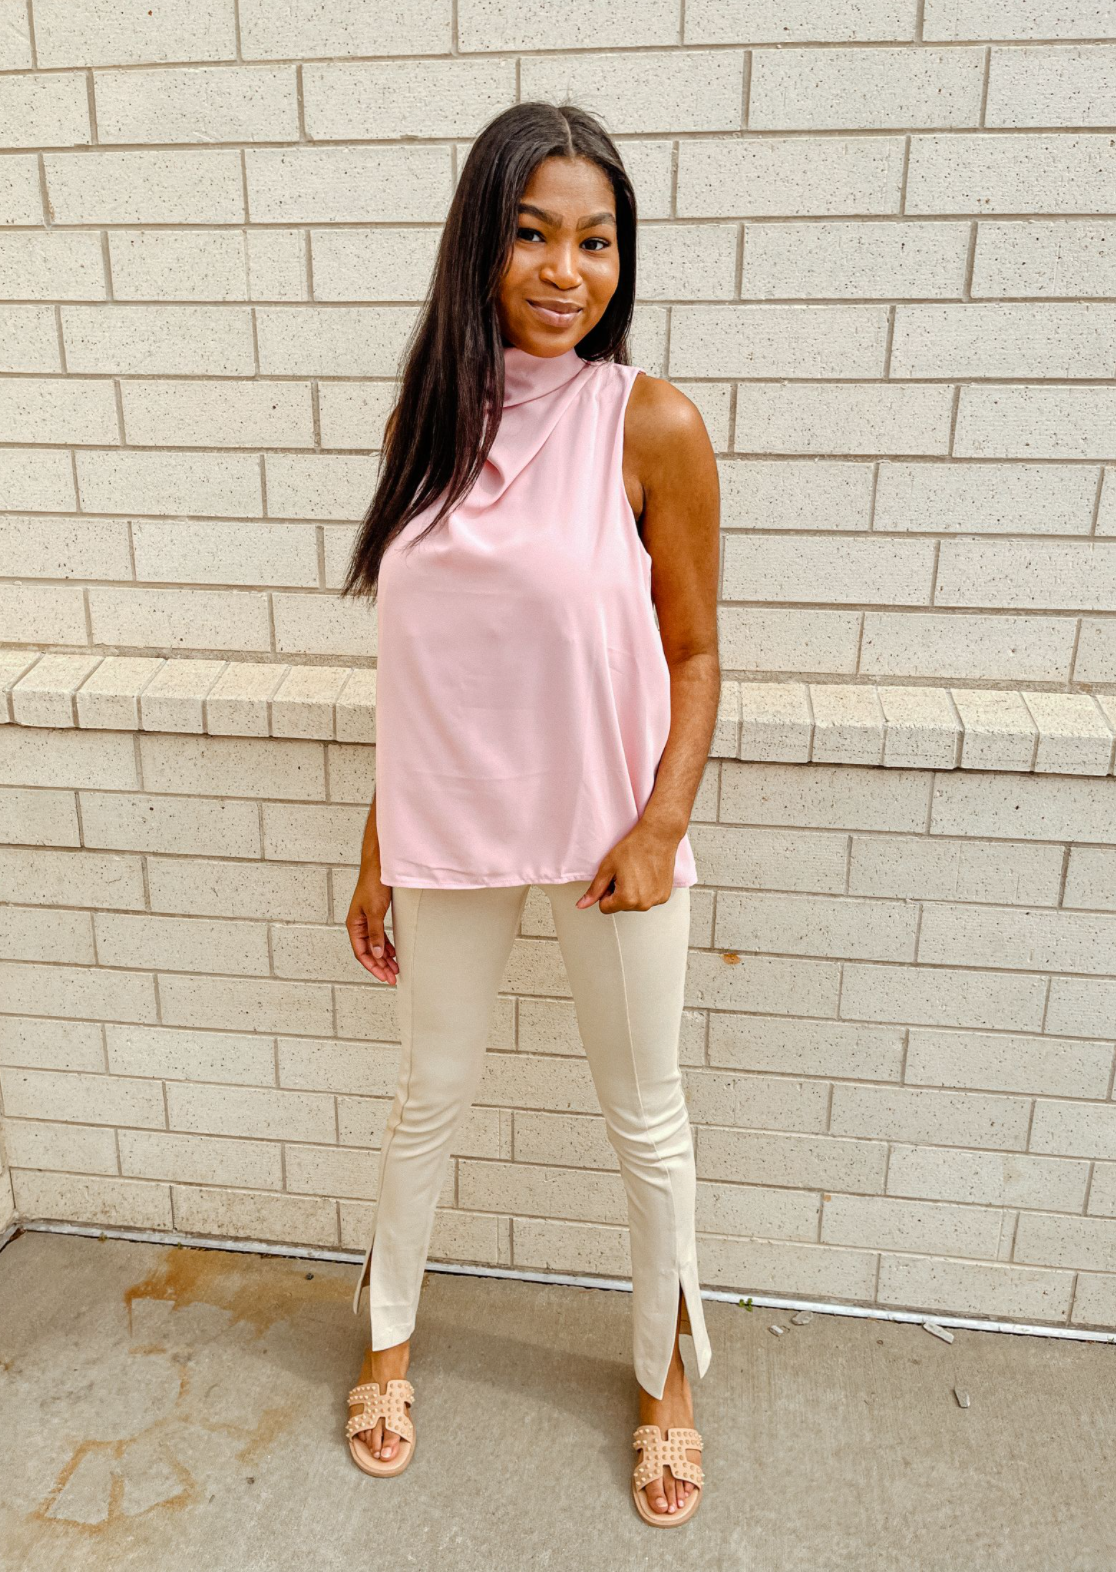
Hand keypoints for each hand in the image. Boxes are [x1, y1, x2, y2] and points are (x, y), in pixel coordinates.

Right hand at [346, 868, 399, 985]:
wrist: (379, 866)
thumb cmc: (372, 884)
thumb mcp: (375, 911)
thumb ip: (376, 933)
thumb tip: (378, 953)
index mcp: (354, 925)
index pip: (361, 953)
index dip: (373, 967)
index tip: (383, 976)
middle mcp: (359, 925)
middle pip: (369, 952)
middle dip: (380, 966)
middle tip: (392, 977)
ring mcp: (366, 921)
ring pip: (375, 946)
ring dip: (384, 958)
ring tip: (394, 969)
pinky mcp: (375, 916)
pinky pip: (379, 937)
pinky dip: (386, 946)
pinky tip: (393, 953)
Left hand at [575, 822, 678, 913]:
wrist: (657, 836)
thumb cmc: (634, 848)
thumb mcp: (607, 867)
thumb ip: (595, 889)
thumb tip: (582, 904)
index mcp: (627, 899)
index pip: (605, 908)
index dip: (605, 892)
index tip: (612, 878)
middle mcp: (644, 904)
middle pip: (621, 906)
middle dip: (619, 892)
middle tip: (625, 873)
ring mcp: (656, 900)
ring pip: (635, 904)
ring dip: (633, 892)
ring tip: (637, 872)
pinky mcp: (664, 895)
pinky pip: (648, 899)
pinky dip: (645, 889)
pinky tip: (646, 874)